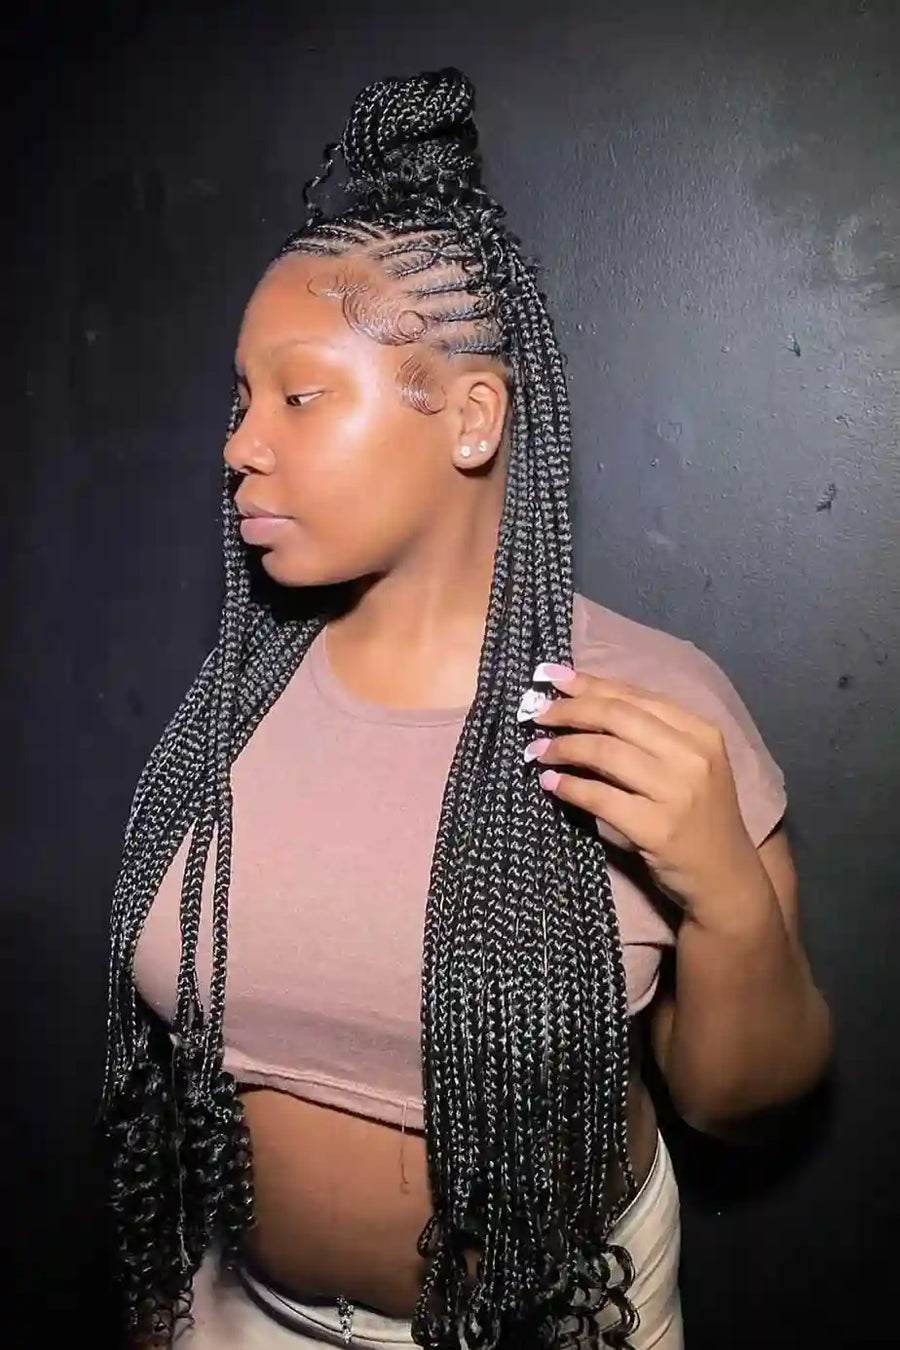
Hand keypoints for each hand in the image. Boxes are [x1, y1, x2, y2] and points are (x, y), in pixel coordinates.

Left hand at [520, 663, 767, 919]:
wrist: (725, 877)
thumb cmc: (699, 815)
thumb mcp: (688, 765)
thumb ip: (649, 735)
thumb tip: (583, 704)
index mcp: (701, 732)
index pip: (636, 696)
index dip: (590, 684)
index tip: (552, 677)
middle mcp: (693, 756)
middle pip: (617, 716)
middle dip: (569, 710)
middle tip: (536, 713)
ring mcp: (677, 792)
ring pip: (605, 752)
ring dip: (563, 747)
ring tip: (539, 751)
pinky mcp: (657, 828)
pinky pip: (600, 798)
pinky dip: (569, 787)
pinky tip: (551, 784)